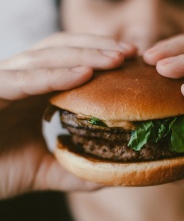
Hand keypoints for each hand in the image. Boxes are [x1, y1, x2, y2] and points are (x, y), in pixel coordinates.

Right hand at [0, 33, 135, 198]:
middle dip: (99, 48)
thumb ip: (75, 169)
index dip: (102, 58)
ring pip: (46, 57)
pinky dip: (53, 74)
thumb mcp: (45, 170)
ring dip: (84, 54)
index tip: (132, 62)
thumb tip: (110, 173)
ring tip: (117, 58)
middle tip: (132, 52)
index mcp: (35, 92)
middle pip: (63, 50)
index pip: (72, 63)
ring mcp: (3, 82)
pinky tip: (83, 74)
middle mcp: (21, 80)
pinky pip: (23, 79)